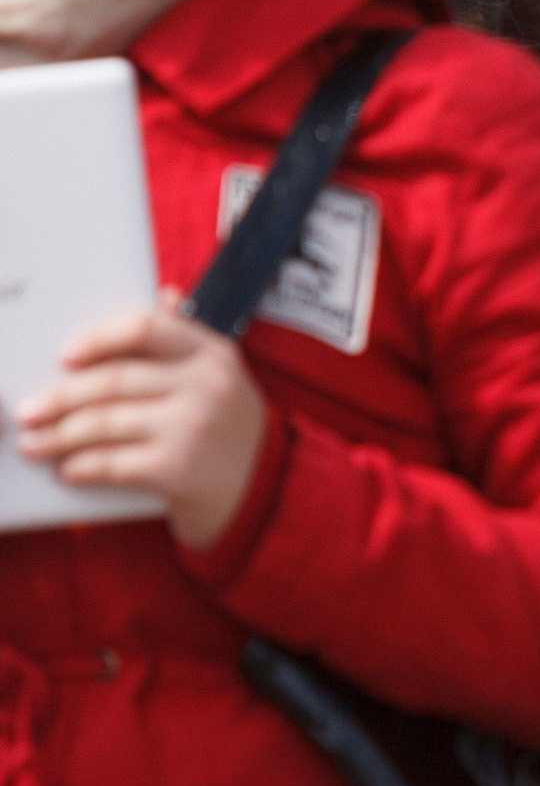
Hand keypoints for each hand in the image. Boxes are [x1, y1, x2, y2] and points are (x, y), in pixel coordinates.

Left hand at [13, 288, 268, 548]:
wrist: (266, 490)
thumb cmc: (229, 429)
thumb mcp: (222, 376)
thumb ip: (188, 339)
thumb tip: (164, 295)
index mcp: (212, 352)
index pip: (144, 328)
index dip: (97, 340)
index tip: (64, 356)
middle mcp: (206, 384)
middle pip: (113, 380)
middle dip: (60, 397)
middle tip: (28, 411)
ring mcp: (193, 426)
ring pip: (104, 423)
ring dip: (58, 436)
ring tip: (35, 443)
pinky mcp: (179, 468)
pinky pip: (112, 463)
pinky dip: (82, 467)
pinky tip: (69, 469)